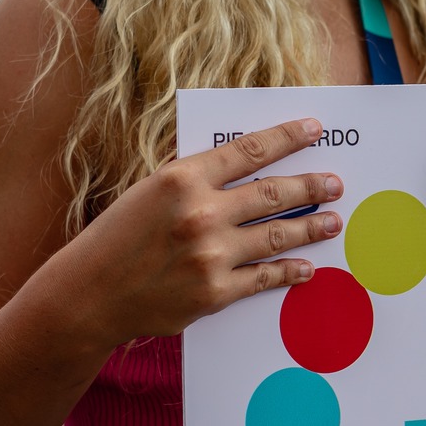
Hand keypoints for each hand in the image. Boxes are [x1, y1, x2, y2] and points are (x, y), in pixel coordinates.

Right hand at [75, 118, 343, 345]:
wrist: (90, 294)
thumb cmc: (117, 238)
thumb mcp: (150, 192)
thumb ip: (197, 180)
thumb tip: (248, 169)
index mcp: (182, 177)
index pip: (249, 149)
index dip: (288, 137)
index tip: (314, 130)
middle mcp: (200, 213)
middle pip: (273, 193)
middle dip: (311, 186)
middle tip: (335, 184)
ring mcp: (211, 255)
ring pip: (277, 235)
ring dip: (311, 227)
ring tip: (332, 221)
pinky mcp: (215, 293)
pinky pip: (264, 278)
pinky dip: (290, 271)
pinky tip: (306, 266)